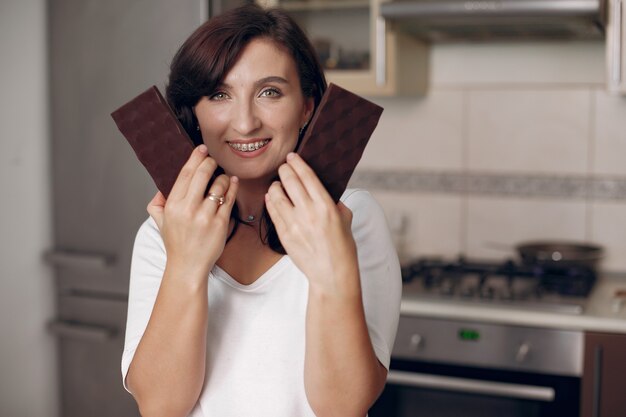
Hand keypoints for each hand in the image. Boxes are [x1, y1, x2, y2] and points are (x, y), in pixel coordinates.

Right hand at [147, 145, 237, 277]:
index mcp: (173, 205)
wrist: (188, 266)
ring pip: (218, 186)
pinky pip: (230, 200)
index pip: (185, 174)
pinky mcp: (221, 224)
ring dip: (222, 177)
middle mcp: (188, 209)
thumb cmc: (176, 242)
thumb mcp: (160, 221)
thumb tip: (161, 187)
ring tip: (222, 177)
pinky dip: (232, 188)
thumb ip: (157, 202)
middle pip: (203, 174)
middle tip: (213, 160)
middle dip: (210, 162)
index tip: (201, 150)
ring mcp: (206, 217)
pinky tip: (232, 183)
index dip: (195, 158)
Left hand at [265, 153, 358, 295]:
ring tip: (278, 185)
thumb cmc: (342, 247)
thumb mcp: (344, 219)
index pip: (307, 176)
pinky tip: (272, 198)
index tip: (292, 156)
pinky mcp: (284, 234)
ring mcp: (294, 223)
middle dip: (284, 170)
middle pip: (289, 181)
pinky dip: (270, 201)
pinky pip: (272, 211)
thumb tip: (322, 191)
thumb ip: (333, 202)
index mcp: (325, 205)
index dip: (297, 163)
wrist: (332, 273)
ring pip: (275, 194)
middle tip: (284, 167)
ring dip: (275, 185)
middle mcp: (308, 212)